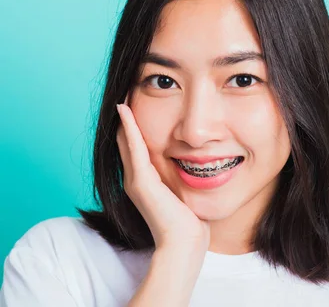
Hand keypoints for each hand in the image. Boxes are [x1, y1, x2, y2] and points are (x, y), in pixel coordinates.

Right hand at [116, 96, 209, 251]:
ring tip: (123, 95)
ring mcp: (135, 180)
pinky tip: (125, 110)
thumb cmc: (190, 221)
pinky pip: (133, 148)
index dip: (135, 125)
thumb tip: (197, 160)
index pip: (136, 146)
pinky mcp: (140, 182)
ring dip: (124, 118)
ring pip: (125, 141)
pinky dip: (128, 128)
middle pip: (126, 141)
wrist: (185, 243)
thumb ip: (182, 176)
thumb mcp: (184, 191)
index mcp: (145, 180)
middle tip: (127, 91)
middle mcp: (135, 178)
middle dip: (127, 119)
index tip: (139, 101)